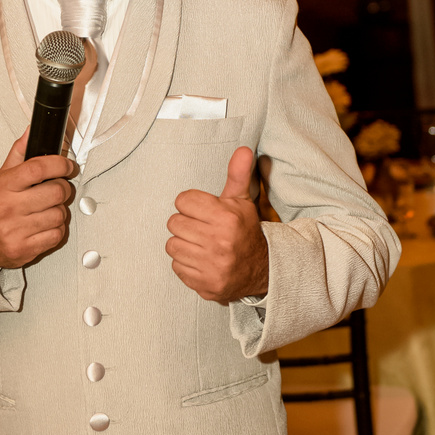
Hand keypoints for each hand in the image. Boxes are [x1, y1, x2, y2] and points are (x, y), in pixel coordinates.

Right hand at [0, 128, 76, 268]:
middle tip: (57, 187)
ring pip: (60, 214)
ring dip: (59, 210)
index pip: (39, 168)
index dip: (60, 163)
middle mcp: (9, 208)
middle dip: (62, 188)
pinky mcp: (25, 249)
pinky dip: (56, 229)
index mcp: (3, 186)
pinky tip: (44, 224)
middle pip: (56, 192)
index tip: (67, 165)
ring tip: (47, 208)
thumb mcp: (0, 176)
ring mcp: (17, 230)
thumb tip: (31, 131)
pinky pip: (57, 235)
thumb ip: (19, 153)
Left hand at [166, 146, 268, 302]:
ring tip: (200, 244)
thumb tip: (244, 149)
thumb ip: (238, 174)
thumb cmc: (245, 230)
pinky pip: (176, 267)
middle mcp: (219, 242)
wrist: (262, 269)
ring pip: (172, 245)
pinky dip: (185, 264)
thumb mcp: (242, 201)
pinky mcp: (205, 285)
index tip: (202, 211)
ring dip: (183, 244)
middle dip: (186, 224)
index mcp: (226, 218)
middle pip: (174, 223)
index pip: (183, 200)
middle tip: (201, 228)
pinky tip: (201, 260)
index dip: (191, 204)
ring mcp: (211, 266)